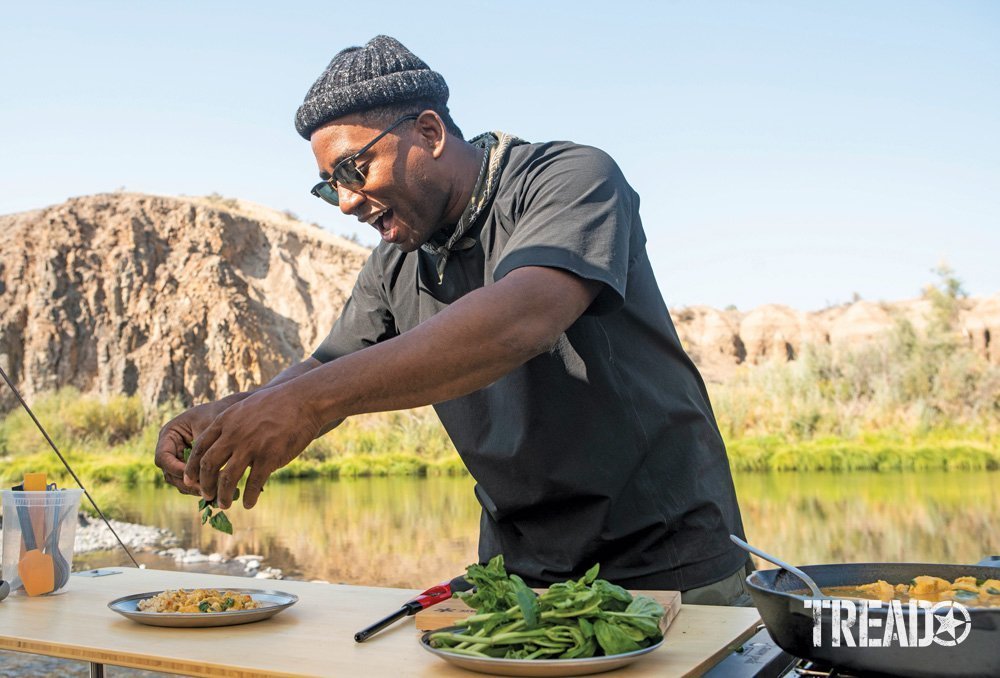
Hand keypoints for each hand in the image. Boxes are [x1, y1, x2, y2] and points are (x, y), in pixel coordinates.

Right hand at [154, 395, 246, 494]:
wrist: (233, 413)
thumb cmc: (220, 416)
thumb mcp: (210, 429)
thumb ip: (203, 451)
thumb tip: (203, 477)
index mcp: (169, 434)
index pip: (163, 458)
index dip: (175, 469)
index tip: (194, 476)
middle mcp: (170, 448)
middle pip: (169, 473)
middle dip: (187, 483)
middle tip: (206, 491)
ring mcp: (179, 459)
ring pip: (180, 481)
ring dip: (195, 489)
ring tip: (214, 493)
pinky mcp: (191, 467)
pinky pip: (192, 482)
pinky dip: (203, 487)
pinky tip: (218, 491)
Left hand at [183, 384, 322, 509]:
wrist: (303, 400)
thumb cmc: (277, 404)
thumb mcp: (245, 408)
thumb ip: (231, 425)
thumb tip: (222, 443)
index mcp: (225, 422)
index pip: (200, 447)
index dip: (192, 466)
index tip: (190, 479)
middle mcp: (234, 435)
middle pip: (209, 465)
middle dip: (204, 484)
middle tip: (206, 495)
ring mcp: (251, 446)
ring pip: (227, 478)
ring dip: (223, 495)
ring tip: (224, 504)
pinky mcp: (269, 457)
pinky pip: (254, 483)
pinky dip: (249, 497)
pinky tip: (249, 504)